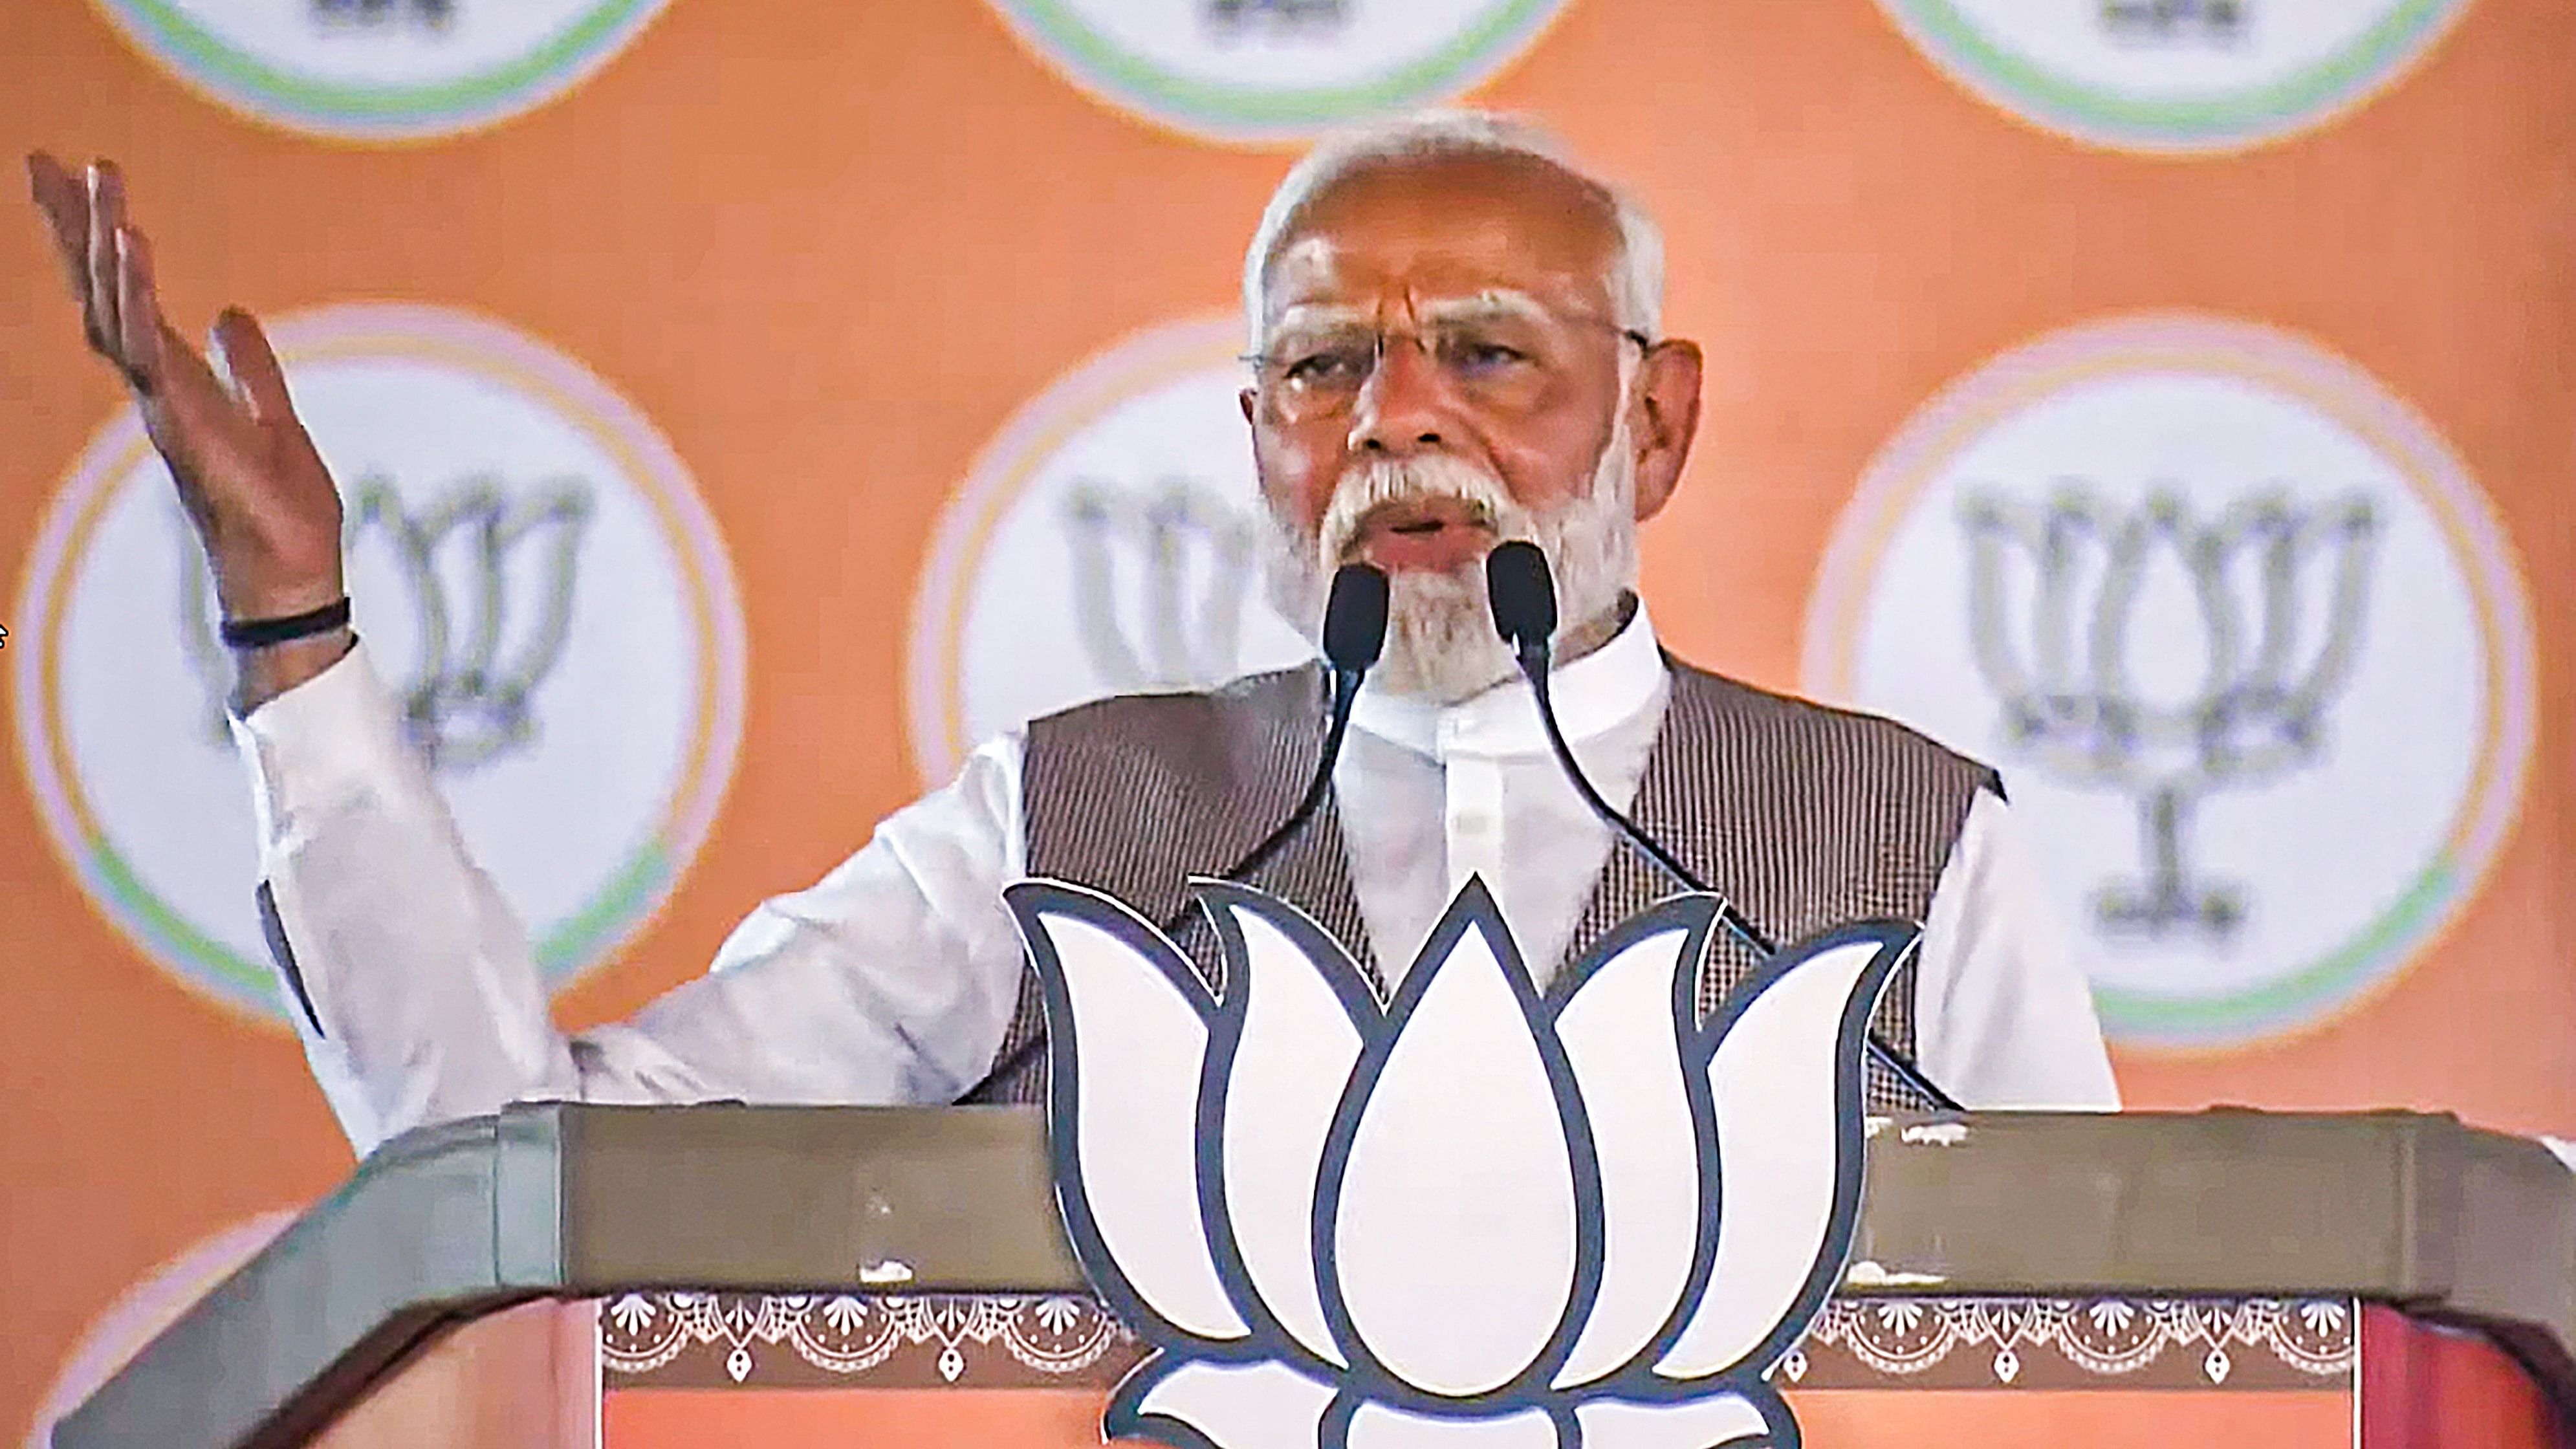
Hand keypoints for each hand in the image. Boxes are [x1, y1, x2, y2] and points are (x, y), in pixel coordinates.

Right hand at [28, 151, 351, 705]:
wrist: (294, 573)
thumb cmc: (282, 511)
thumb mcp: (274, 419)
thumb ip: (252, 370)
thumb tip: (230, 316)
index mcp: (174, 381)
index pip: (124, 299)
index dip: (96, 243)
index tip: (77, 182)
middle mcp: (154, 387)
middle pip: (100, 292)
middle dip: (71, 227)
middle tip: (48, 159)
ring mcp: (161, 403)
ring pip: (116, 308)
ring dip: (104, 244)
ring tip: (99, 182)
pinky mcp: (182, 419)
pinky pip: (147, 345)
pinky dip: (137, 293)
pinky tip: (130, 245)